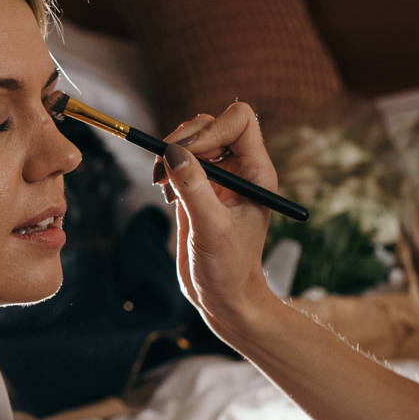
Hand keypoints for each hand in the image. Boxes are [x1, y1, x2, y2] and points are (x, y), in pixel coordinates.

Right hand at [152, 102, 280, 335]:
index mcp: (256, 172)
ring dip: (170, 153)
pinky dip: (166, 169)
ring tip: (162, 184)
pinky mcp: (197, 189)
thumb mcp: (212, 230)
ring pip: (190, 139)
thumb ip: (194, 189)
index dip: (211, 129)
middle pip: (209, 124)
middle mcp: (239, 169)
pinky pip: (178, 160)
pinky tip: (168, 196)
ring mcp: (217, 178)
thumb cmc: (230, 270)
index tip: (188, 153)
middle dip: (183, 140)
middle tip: (165, 168)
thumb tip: (171, 152)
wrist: (223, 297)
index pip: (239, 122)